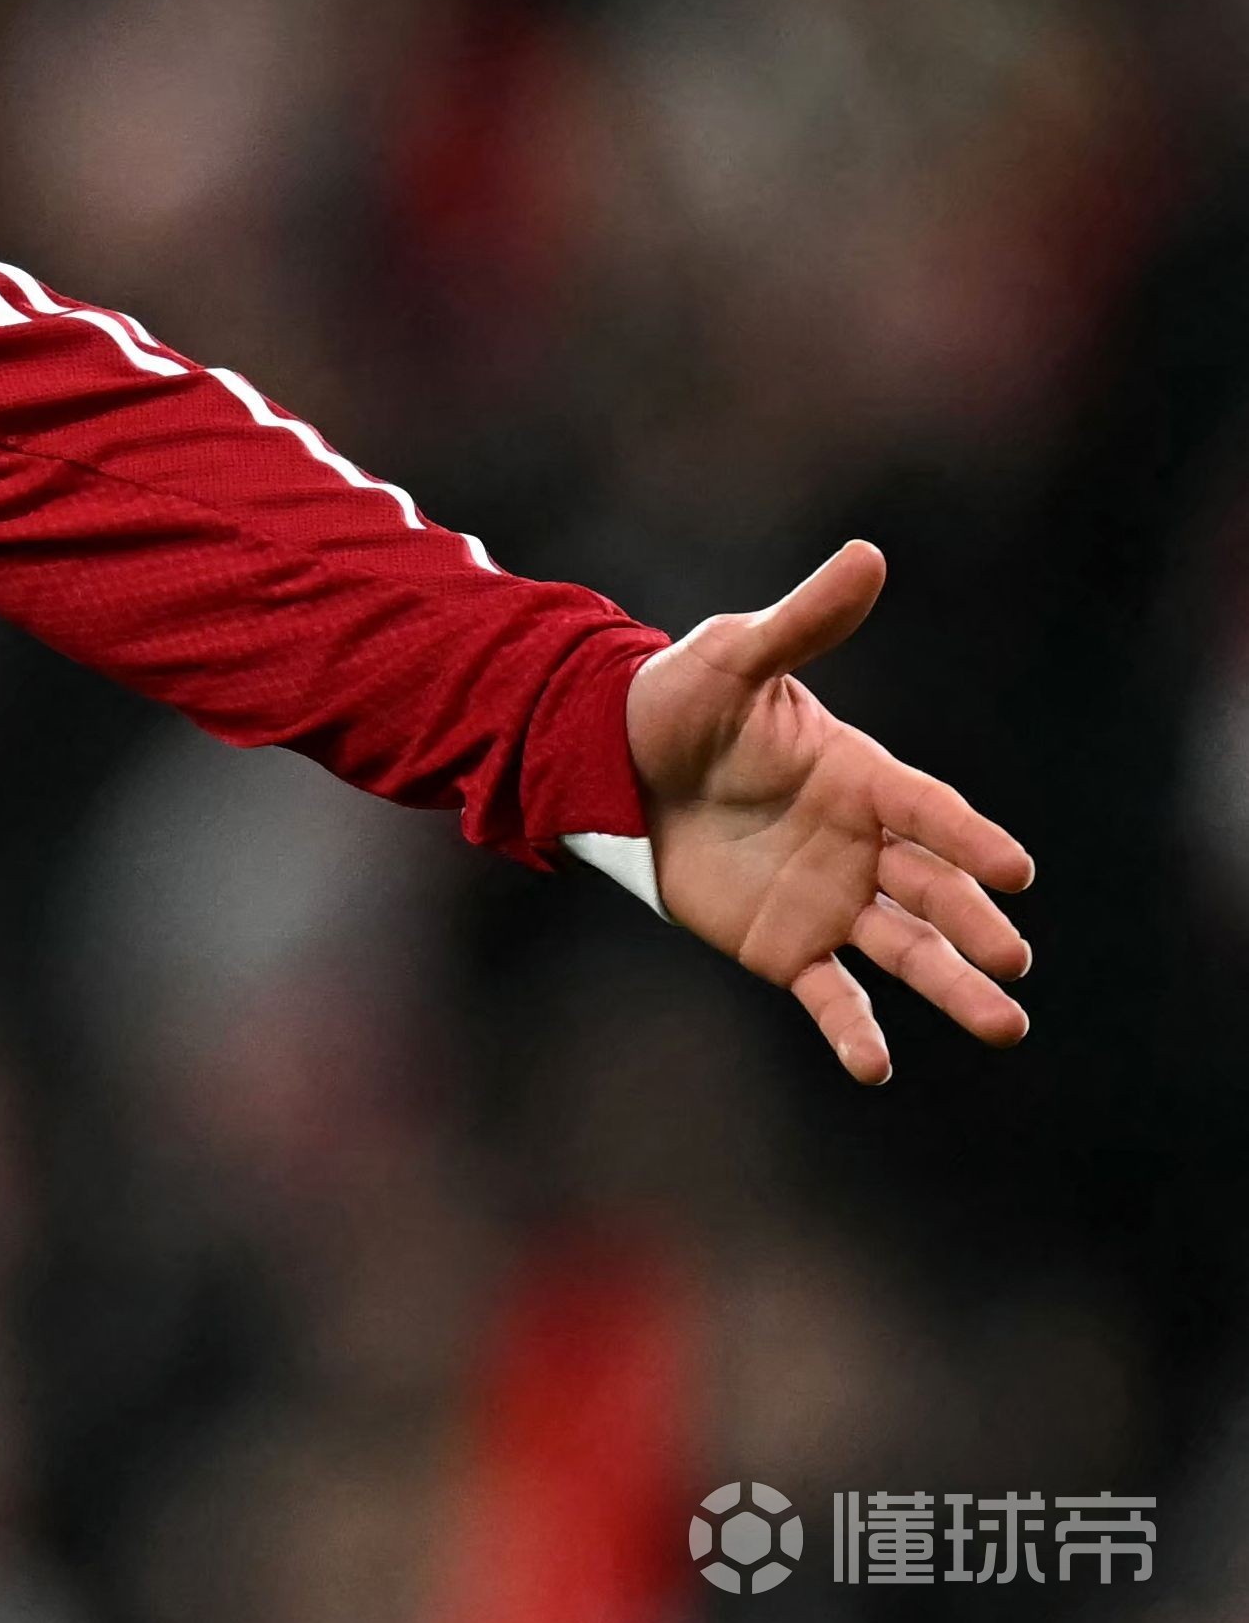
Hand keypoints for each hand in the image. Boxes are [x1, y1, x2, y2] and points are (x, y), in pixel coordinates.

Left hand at [629, 539, 1036, 1083]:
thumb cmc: (677, 701)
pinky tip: (876, 1068)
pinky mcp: (781, 942)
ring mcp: (826, 898)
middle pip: (933, 891)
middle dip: (977, 927)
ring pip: (903, 949)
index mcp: (858, 775)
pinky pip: (828, 992)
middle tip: (1015, 963)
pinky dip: (853, 1029)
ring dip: (951, 985)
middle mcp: (858, 843)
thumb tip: (867, 555)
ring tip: (1005, 1023)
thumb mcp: (733, 657)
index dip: (968, 837)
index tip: (1015, 870)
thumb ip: (802, 623)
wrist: (609, 763)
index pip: (927, 810)